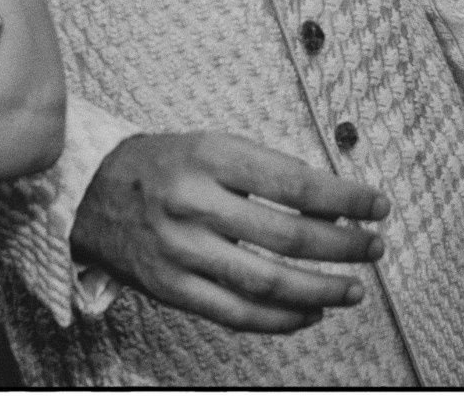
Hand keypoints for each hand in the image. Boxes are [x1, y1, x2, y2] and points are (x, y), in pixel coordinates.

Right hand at [71, 130, 388, 333]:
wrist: (87, 190)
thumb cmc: (160, 164)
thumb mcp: (208, 145)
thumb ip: (261, 172)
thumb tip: (331, 204)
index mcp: (208, 155)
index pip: (294, 183)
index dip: (344, 198)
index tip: (376, 204)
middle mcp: (195, 202)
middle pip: (288, 236)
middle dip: (344, 245)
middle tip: (374, 246)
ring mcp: (181, 249)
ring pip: (268, 282)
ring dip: (322, 289)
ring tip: (353, 288)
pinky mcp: (171, 288)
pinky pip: (238, 314)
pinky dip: (282, 318)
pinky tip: (309, 312)